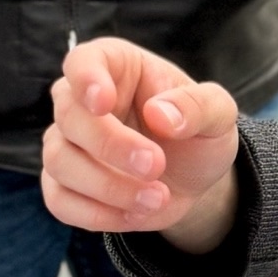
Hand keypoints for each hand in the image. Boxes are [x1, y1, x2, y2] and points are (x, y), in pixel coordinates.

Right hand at [42, 37, 241, 252]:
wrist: (192, 178)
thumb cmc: (197, 132)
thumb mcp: (218, 114)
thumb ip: (198, 107)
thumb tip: (159, 114)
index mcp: (115, 67)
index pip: (82, 62)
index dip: (86, 79)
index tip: (103, 103)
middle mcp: (80, 101)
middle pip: (69, 116)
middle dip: (111, 146)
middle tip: (155, 165)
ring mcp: (66, 143)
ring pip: (59, 161)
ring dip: (108, 186)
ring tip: (157, 198)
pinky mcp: (63, 184)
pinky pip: (59, 201)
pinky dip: (96, 213)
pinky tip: (134, 215)